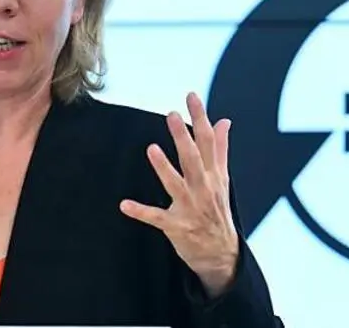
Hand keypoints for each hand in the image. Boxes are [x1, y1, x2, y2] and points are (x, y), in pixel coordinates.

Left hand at [120, 93, 239, 297]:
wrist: (221, 253)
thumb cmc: (218, 210)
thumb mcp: (223, 178)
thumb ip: (221, 148)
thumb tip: (224, 121)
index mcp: (214, 174)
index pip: (208, 141)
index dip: (200, 117)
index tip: (192, 96)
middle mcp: (204, 188)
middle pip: (194, 159)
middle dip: (183, 137)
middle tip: (171, 114)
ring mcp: (190, 207)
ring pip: (176, 184)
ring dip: (164, 167)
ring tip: (151, 148)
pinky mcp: (176, 226)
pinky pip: (156, 217)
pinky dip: (140, 211)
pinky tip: (124, 204)